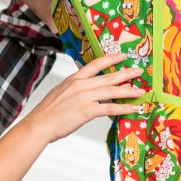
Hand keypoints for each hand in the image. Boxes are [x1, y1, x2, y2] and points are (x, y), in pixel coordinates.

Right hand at [22, 54, 143, 143]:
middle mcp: (80, 85)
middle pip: (108, 77)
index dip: (111, 59)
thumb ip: (74, 89)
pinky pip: (110, 108)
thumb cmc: (47, 113)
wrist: (39, 125)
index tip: (122, 56)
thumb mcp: (60, 93)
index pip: (95, 64)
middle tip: (139, 71)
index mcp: (73, 79)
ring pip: (112, 91)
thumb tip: (85, 90)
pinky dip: (124, 108)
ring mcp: (84, 97)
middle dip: (126, 73)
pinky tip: (133, 108)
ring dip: (129, 91)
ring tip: (141, 91)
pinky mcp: (87, 111)